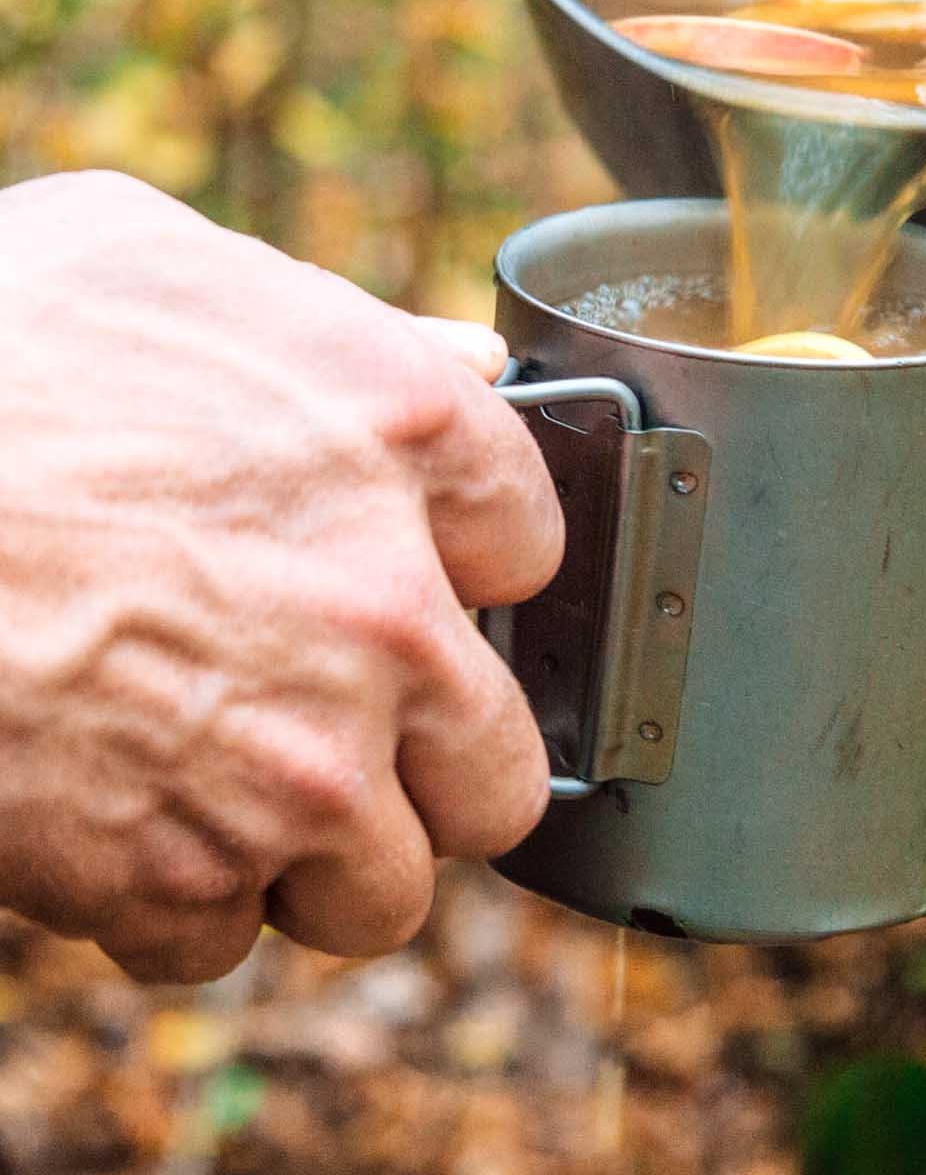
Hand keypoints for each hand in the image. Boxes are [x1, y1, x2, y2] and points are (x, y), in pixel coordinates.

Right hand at [0, 171, 562, 983]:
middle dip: (426, 757)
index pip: (531, 544)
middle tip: (342, 720)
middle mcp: (385, 608)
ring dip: (315, 853)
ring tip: (229, 782)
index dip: (465, 567)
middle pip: (499, 765)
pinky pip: (225, 938)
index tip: (416, 576)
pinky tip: (122, 811)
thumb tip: (458, 367)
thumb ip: (336, 322)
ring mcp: (296, 761)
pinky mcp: (178, 875)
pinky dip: (175, 898)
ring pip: (384, 887)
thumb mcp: (160, 259)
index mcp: (399, 431)